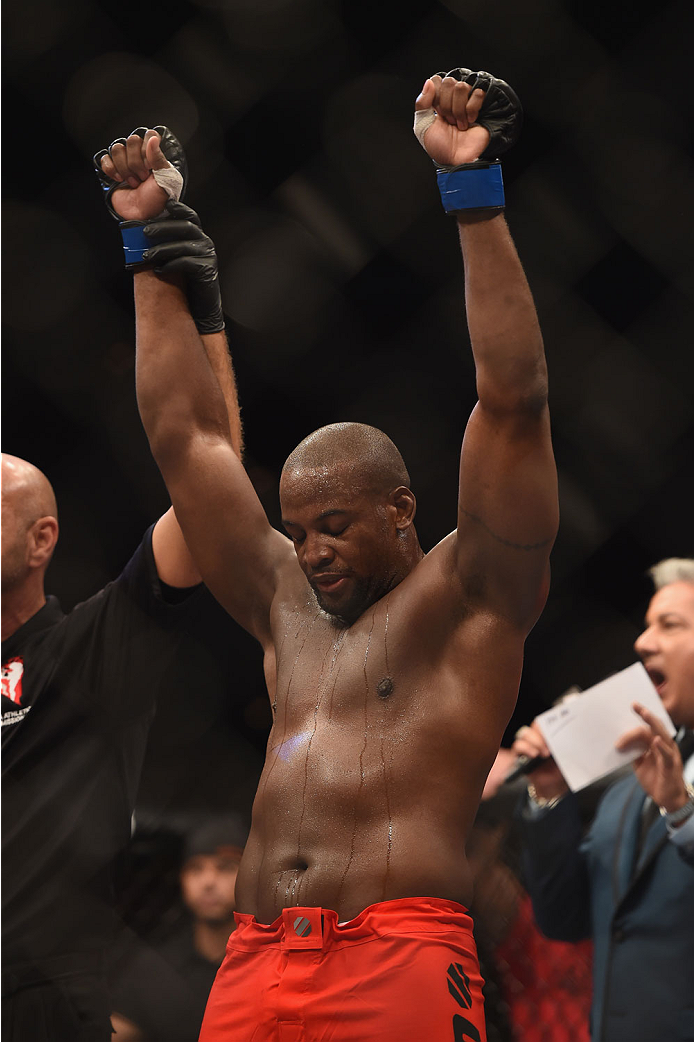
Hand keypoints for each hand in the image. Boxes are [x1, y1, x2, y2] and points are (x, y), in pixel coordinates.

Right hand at [98, 130, 169, 221]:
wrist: (142, 215)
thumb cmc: (157, 199)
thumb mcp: (165, 179)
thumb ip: (159, 157)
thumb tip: (153, 138)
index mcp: (154, 154)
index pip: (148, 135)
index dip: (148, 149)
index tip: (151, 167)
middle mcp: (139, 154)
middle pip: (131, 140)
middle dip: (136, 162)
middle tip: (142, 177)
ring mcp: (124, 161)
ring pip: (117, 148)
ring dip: (125, 168)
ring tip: (133, 182)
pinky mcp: (112, 169)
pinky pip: (105, 158)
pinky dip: (111, 169)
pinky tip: (119, 180)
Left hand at [143, 202, 224, 333]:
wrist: (199, 310)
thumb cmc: (185, 284)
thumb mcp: (175, 259)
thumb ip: (167, 244)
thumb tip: (141, 233)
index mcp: (198, 237)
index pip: (190, 217)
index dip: (179, 208)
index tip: (166, 203)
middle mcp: (205, 243)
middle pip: (185, 227)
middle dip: (163, 228)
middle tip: (144, 232)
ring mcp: (208, 256)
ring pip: (183, 245)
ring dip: (161, 249)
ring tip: (145, 256)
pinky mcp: (208, 270)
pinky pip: (187, 263)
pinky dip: (170, 265)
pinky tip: (158, 270)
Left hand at [414, 75, 490, 167]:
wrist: (458, 160)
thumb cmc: (441, 147)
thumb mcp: (422, 127)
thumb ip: (421, 103)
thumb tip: (429, 82)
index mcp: (438, 99)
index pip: (436, 80)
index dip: (435, 96)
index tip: (437, 114)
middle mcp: (453, 97)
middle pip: (449, 82)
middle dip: (446, 106)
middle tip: (449, 122)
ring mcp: (468, 99)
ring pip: (462, 87)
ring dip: (458, 111)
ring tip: (459, 125)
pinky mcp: (482, 104)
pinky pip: (477, 93)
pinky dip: (471, 110)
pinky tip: (470, 121)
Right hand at [512, 721, 568, 799]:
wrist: (554, 786)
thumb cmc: (561, 770)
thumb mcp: (567, 758)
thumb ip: (566, 748)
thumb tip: (570, 740)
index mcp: (551, 735)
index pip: (548, 722)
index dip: (551, 724)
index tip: (557, 729)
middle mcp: (538, 737)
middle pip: (535, 725)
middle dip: (542, 732)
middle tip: (550, 742)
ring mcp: (528, 745)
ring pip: (525, 733)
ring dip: (535, 741)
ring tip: (545, 753)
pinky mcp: (519, 755)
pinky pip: (518, 746)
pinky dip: (525, 748)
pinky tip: (534, 755)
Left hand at [616, 703, 688, 812]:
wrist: (666, 799)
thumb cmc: (655, 779)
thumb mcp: (640, 763)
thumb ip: (633, 751)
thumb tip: (620, 742)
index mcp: (657, 744)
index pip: (648, 727)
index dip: (641, 716)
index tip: (632, 705)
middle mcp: (665, 746)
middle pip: (655, 727)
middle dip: (646, 715)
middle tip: (635, 705)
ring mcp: (669, 754)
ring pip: (662, 735)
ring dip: (653, 724)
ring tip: (644, 714)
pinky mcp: (670, 766)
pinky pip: (667, 754)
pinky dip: (662, 747)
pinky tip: (656, 740)